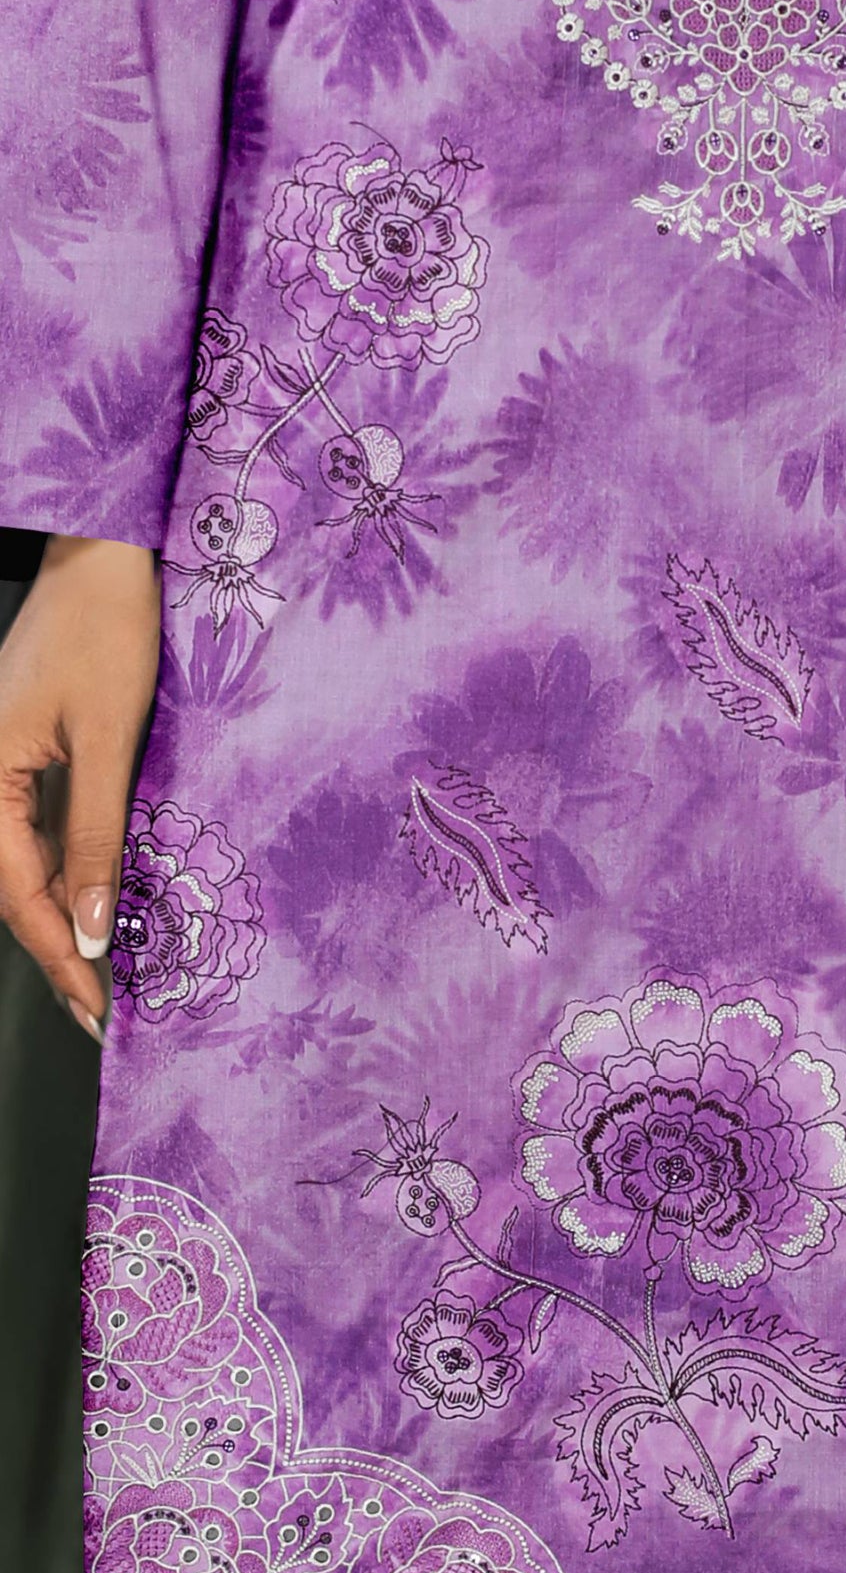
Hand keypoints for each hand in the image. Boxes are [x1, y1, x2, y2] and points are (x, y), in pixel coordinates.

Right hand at [0, 535, 159, 1039]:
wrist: (104, 560)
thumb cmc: (106, 634)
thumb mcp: (108, 742)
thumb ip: (95, 836)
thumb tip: (87, 926)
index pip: (16, 893)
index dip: (56, 955)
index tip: (95, 1008)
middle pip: (13, 888)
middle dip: (56, 952)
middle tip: (102, 1012)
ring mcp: (5, 767)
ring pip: (24, 865)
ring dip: (62, 921)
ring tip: (103, 976)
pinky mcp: (31, 755)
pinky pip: (41, 832)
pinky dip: (69, 876)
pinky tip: (98, 906)